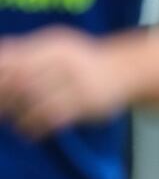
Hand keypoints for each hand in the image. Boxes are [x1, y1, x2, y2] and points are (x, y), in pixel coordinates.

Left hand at [0, 26, 128, 138]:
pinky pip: (54, 117)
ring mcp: (79, 83)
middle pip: (24, 81)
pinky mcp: (88, 103)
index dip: (2, 77)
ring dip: (19, 115)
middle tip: (2, 109)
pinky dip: (36, 126)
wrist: (125, 71)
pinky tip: (28, 131)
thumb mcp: (57, 47)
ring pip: (37, 102)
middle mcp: (67, 62)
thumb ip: (27, 50)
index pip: (17, 61)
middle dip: (6, 98)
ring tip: (13, 121)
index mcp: (55, 47)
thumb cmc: (82, 60)